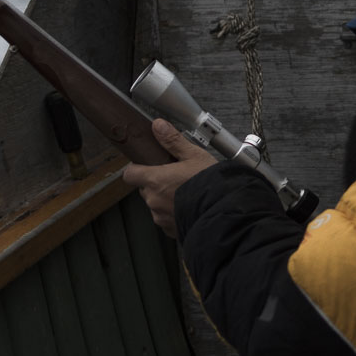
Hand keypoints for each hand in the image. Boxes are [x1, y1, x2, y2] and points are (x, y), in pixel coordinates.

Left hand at [123, 119, 217, 234]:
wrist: (225, 210)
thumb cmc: (210, 183)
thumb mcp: (194, 155)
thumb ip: (173, 141)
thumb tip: (158, 126)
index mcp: (155, 180)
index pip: (130, 174)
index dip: (136, 169)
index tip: (146, 166)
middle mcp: (154, 200)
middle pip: (145, 188)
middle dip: (156, 183)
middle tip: (175, 177)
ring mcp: (161, 217)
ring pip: (156, 204)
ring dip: (165, 199)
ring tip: (185, 193)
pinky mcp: (170, 229)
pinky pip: (166, 219)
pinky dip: (174, 213)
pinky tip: (188, 206)